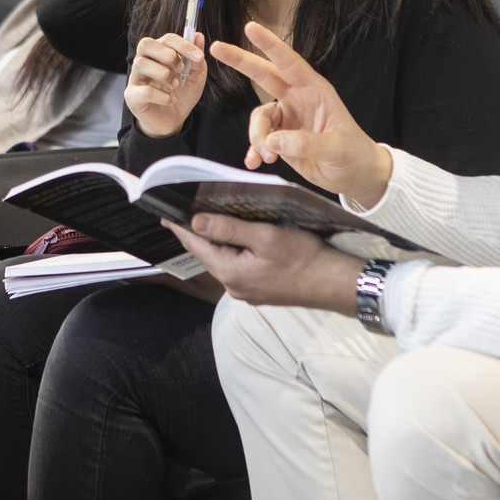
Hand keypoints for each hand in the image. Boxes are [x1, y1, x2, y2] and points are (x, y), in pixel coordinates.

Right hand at [126, 32, 206, 137]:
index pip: (166, 39)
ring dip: (164, 74)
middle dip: (167, 55)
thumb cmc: (182, 95)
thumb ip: (196, 58)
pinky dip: (162, 95)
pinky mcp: (132, 97)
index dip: (183, 44)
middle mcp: (144, 61)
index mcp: (158, 53)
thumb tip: (198, 36)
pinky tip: (170, 100)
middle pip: (145, 44)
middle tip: (181, 69)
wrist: (174, 121)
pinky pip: (144, 91)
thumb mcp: (195, 76)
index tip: (199, 56)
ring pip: (141, 64)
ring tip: (175, 85)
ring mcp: (135, 79)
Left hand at [164, 213, 359, 312]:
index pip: (197, 246)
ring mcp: (247, 290)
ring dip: (220, 240)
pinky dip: (235, 249)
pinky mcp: (260, 289)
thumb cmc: (305, 258)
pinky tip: (240, 235)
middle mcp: (235, 286)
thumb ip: (229, 229)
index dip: (180, 228)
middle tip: (187, 210)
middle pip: (209, 253)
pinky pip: (239, 266)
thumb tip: (197, 221)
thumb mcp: (266, 237)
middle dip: (199, 231)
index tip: (165, 214)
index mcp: (231, 272)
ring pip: (225, 259)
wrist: (335, 284)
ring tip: (211, 218)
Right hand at [210, 21, 393, 206]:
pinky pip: (259, 139)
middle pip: (264, 75)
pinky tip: (255, 162)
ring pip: (259, 119)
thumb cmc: (354, 154)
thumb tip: (273, 142)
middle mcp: (298, 99)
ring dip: (257, 138)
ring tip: (268, 157)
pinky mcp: (281, 138)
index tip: (250, 28)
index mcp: (315, 91)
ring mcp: (288, 118)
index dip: (270, 45)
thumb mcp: (336, 148)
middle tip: (217, 48)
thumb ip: (305, 143)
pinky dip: (255, 151)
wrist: (355, 175)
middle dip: (241, 61)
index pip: (289, 63)